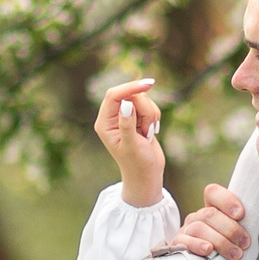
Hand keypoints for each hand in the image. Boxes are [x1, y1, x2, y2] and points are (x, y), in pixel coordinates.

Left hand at [94, 77, 164, 207]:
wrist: (147, 175)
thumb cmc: (137, 164)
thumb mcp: (131, 146)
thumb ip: (127, 124)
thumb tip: (126, 104)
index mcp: (104, 123)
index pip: (114, 95)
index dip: (130, 87)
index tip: (148, 84)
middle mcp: (112, 117)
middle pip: (131, 95)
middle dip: (145, 109)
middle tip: (147, 129)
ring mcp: (125, 116)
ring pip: (142, 99)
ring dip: (150, 115)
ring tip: (147, 134)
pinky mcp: (136, 117)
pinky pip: (149, 106)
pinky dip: (154, 117)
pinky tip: (150, 133)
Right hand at [173, 184, 258, 259]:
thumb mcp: (258, 258)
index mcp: (217, 214)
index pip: (214, 194)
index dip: (226, 200)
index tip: (241, 214)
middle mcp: (199, 219)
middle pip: (210, 213)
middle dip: (230, 228)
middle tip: (245, 244)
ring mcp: (187, 232)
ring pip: (199, 227)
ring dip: (220, 240)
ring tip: (235, 255)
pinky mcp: (178, 247)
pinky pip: (184, 241)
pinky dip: (197, 245)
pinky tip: (208, 251)